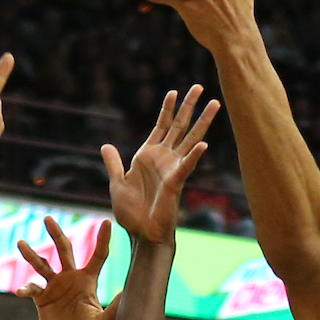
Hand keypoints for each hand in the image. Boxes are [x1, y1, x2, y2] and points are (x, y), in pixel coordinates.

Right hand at [16, 217, 120, 319]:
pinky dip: (26, 288)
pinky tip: (21, 291)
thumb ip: (115, 307)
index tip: (107, 221)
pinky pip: (32, 289)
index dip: (103, 239)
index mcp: (88, 281)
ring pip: (42, 265)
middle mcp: (71, 280)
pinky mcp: (42, 299)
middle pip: (64, 251)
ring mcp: (55, 288)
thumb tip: (129, 291)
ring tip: (21, 243)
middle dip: (56, 234)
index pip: (98, 256)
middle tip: (47, 219)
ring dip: (32, 255)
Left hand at [102, 86, 217, 242]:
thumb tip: (106, 145)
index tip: (173, 92)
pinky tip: (204, 144)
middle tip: (198, 86)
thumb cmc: (131, 212)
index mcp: (148, 156)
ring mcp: (172, 169)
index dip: (167, 109)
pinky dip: (194, 156)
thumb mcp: (117, 183)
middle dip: (188, 106)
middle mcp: (164, 159)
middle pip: (179, 126)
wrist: (141, 234)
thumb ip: (114, 163)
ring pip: (190, 140)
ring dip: (202, 122)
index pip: (161, 126)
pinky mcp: (175, 183)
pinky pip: (186, 166)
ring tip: (214, 104)